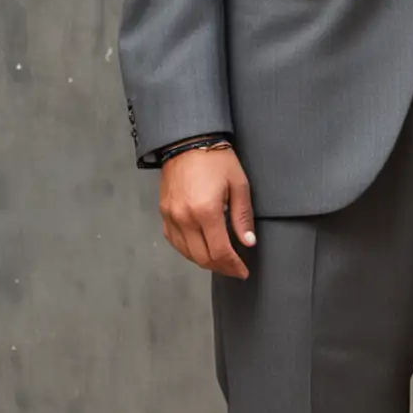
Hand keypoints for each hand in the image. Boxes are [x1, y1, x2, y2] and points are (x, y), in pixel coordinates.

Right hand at [159, 146, 256, 277]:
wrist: (187, 141)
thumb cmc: (216, 159)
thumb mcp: (238, 185)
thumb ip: (242, 217)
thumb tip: (248, 242)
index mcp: (206, 211)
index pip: (220, 252)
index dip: (233, 266)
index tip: (243, 272)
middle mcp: (185, 217)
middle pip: (202, 257)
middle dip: (221, 268)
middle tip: (234, 270)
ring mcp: (171, 216)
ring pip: (187, 253)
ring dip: (204, 261)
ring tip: (221, 261)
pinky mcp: (163, 212)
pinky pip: (174, 241)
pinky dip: (188, 250)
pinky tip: (200, 249)